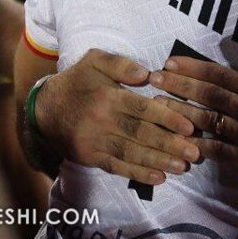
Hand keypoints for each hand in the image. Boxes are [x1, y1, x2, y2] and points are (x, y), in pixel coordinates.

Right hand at [35, 48, 200, 183]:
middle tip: (194, 153)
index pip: (143, 110)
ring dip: (158, 162)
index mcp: (109, 97)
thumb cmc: (77, 81)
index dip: (167, 119)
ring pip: (131, 154)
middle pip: (141, 134)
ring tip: (182, 167)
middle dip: (169, 145)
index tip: (189, 127)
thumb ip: (120, 64)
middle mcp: (103, 121)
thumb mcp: (95, 60)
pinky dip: (137, 174)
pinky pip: (116, 167)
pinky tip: (158, 178)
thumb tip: (146, 74)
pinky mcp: (90, 157)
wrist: (43, 108)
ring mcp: (95, 142)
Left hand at [150, 24, 237, 172]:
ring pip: (207, 123)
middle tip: (153, 80)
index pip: (217, 74)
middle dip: (178, 87)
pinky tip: (180, 143)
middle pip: (206, 96)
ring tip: (157, 108)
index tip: (170, 63)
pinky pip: (220, 152)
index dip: (191, 68)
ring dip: (180, 114)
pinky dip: (200, 147)